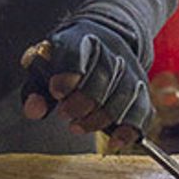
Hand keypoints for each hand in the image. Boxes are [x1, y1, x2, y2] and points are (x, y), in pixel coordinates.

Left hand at [20, 20, 151, 144]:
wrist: (103, 37)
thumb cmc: (68, 58)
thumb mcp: (47, 65)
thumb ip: (36, 88)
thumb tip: (34, 110)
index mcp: (81, 38)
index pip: (78, 52)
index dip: (68, 75)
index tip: (56, 92)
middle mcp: (111, 50)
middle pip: (105, 75)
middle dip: (83, 102)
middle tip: (66, 115)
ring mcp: (130, 68)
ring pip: (124, 94)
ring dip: (100, 118)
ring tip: (78, 126)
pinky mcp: (141, 88)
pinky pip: (143, 110)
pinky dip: (130, 129)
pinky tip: (114, 141)